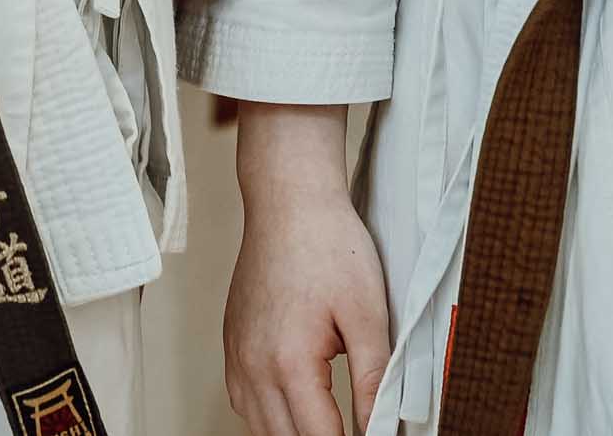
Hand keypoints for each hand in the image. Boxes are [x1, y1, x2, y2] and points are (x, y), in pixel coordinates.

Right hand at [224, 102, 390, 435]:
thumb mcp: (368, 314)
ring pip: (259, 428)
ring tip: (327, 424)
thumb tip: (381, 426)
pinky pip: (243, 402)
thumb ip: (374, 380)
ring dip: (292, 434)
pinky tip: (295, 409)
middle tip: (353, 430)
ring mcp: (237, 356)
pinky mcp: (232, 345)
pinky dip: (268, 417)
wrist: (289, 200)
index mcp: (288, 362)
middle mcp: (253, 366)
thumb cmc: (327, 244)